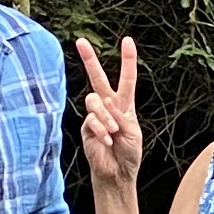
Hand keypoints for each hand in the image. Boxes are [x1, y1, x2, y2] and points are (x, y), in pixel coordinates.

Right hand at [75, 36, 145, 188]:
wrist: (116, 172)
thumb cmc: (128, 153)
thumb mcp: (133, 132)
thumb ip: (121, 116)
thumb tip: (105, 104)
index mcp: (124, 104)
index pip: (126, 78)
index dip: (127, 60)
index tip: (127, 41)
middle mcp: (108, 106)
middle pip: (98, 78)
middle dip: (89, 59)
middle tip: (80, 41)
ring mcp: (95, 116)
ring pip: (94, 101)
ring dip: (106, 116)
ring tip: (113, 132)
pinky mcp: (86, 127)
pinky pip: (92, 120)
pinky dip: (102, 130)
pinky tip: (107, 140)